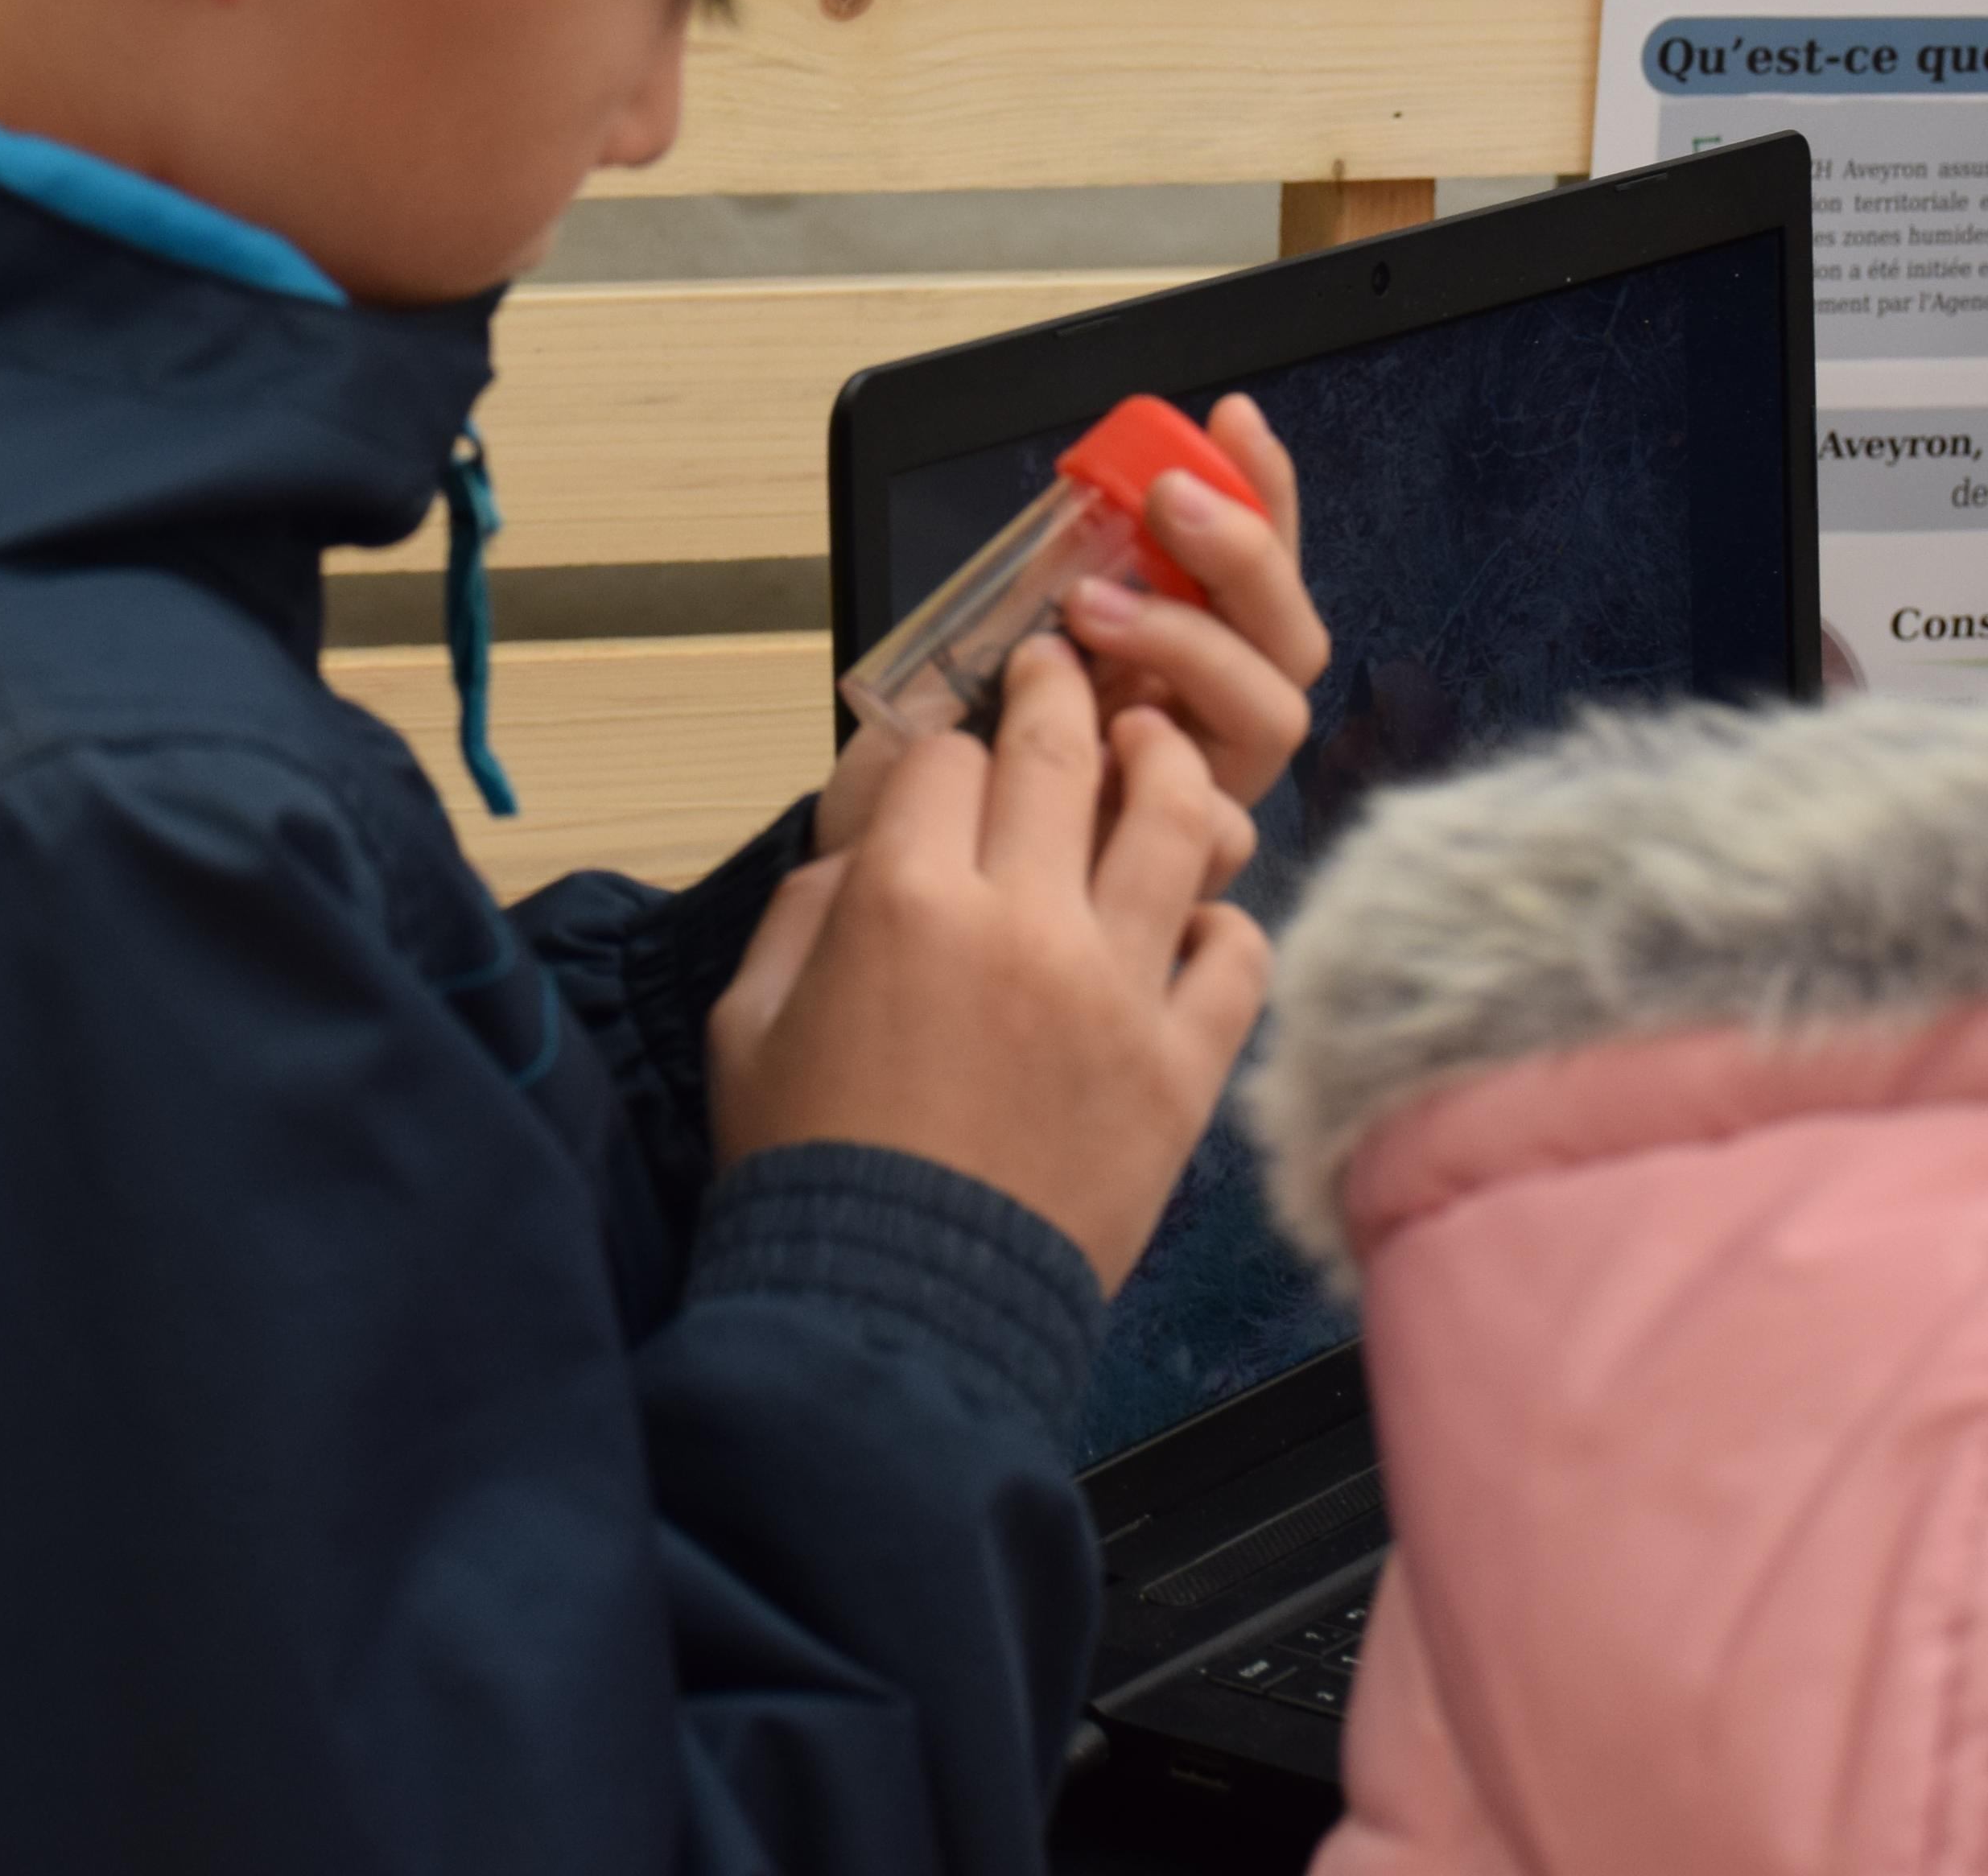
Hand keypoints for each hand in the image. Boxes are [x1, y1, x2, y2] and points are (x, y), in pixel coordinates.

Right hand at [712, 639, 1270, 1289]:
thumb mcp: (749, 1025)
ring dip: (1165, 763)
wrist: (894, 1315)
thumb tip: (862, 858)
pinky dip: (1225, 919)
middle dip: (1059, 692)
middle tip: (1065, 673)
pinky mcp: (1179, 1069)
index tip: (954, 751)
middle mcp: (1020, 925)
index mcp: (902, 902)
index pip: (947, 757)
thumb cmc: (812, 1174)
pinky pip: (1238, 953)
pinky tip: (1195, 914)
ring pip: (1176, 820)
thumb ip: (802, 914)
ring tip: (1153, 747)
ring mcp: (1114, 993)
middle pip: (1064, 750)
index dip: (946, 744)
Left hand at [810, 393, 1328, 854]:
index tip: (1229, 417)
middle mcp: (1205, 725)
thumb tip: (1094, 488)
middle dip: (1243, 555)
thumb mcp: (986, 641)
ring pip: (1271, 716)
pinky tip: (1100, 749)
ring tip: (1089, 609)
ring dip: (1194, 642)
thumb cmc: (938, 749)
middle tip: (1165, 500)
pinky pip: (1220, 827)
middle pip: (1289, 640)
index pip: (1254, 567)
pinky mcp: (1172, 879)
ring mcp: (1197, 797)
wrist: (876, 856)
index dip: (1261, 490)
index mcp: (1178, 659)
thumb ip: (1051, 586)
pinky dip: (1170, 780)